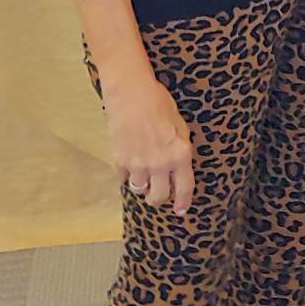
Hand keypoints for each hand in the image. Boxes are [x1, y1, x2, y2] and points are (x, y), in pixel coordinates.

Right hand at [102, 72, 193, 214]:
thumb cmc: (159, 104)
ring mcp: (138, 164)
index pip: (184, 188)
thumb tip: (177, 168)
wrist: (132, 94)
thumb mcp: (180, 127)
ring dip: (143, 187)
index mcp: (180, 155)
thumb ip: (179, 151)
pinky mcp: (120, 161)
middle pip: (159, 197)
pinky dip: (128, 175)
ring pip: (140, 190)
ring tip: (144, 176)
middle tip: (158, 195)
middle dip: (159, 199)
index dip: (183, 202)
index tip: (181, 210)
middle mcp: (160, 164)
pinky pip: (124, 178)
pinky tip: (131, 163)